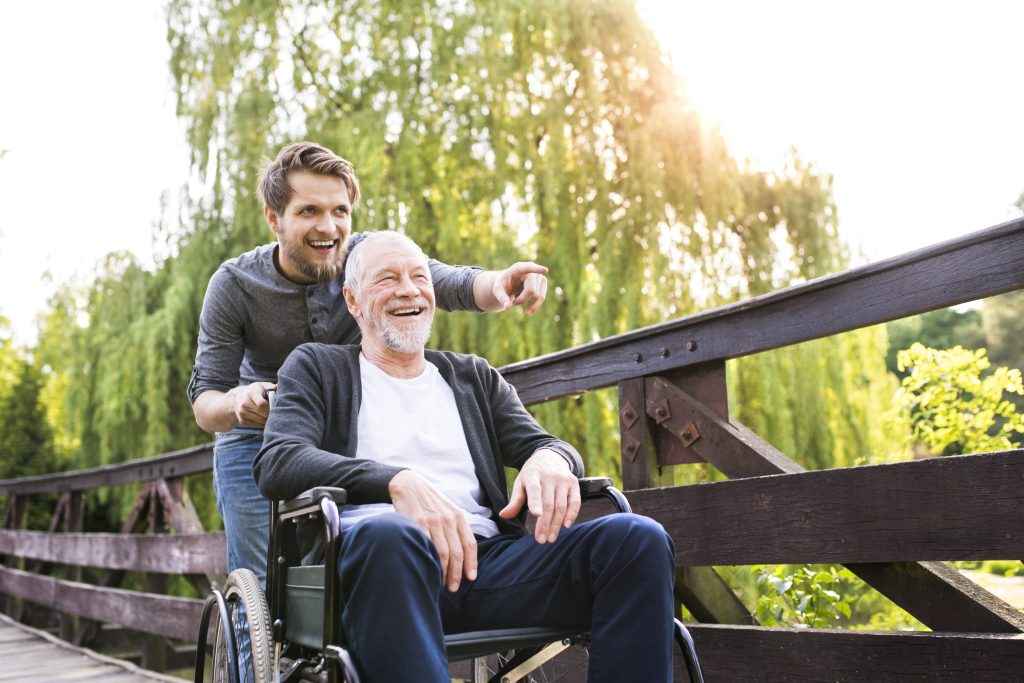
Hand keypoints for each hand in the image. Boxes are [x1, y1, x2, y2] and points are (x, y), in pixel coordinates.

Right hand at [228, 382, 276, 427]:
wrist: (237, 397)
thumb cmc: (254, 390)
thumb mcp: (261, 385)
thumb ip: (271, 387)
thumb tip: (281, 388)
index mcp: (251, 394)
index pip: (262, 404)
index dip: (270, 407)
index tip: (275, 405)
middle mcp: (244, 404)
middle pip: (263, 413)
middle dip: (271, 413)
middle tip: (277, 412)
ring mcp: (242, 413)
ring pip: (261, 421)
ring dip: (269, 420)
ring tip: (273, 415)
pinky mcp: (242, 420)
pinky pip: (257, 425)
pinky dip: (263, 423)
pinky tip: (266, 418)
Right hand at [389, 470, 477, 590]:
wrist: (408, 485)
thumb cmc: (429, 501)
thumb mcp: (447, 509)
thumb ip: (455, 527)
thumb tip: (462, 552)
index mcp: (458, 516)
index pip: (469, 543)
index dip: (472, 563)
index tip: (471, 577)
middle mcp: (447, 519)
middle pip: (457, 552)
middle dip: (457, 573)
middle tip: (454, 587)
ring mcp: (432, 522)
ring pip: (442, 553)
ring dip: (444, 572)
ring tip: (442, 583)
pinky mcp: (417, 523)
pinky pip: (426, 547)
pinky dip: (429, 561)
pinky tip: (429, 570)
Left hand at [491, 262, 548, 314]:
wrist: (509, 284)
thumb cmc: (503, 285)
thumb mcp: (497, 290)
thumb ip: (501, 297)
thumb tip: (507, 307)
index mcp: (518, 268)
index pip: (528, 267)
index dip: (536, 269)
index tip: (545, 270)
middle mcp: (531, 270)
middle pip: (531, 290)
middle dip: (522, 300)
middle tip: (513, 300)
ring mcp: (539, 276)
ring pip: (538, 296)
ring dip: (527, 302)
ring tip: (518, 298)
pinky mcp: (543, 283)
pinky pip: (542, 298)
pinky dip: (534, 306)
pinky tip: (527, 310)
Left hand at [499, 449, 579, 543]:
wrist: (550, 457)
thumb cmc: (532, 474)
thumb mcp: (520, 483)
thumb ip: (514, 501)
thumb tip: (504, 515)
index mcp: (533, 475)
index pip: (535, 489)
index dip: (535, 502)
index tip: (536, 515)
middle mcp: (550, 476)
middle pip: (549, 503)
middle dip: (545, 524)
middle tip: (541, 540)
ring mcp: (563, 479)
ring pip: (561, 505)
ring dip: (557, 524)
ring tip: (551, 538)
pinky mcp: (574, 483)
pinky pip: (575, 502)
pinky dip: (572, 515)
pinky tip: (566, 526)